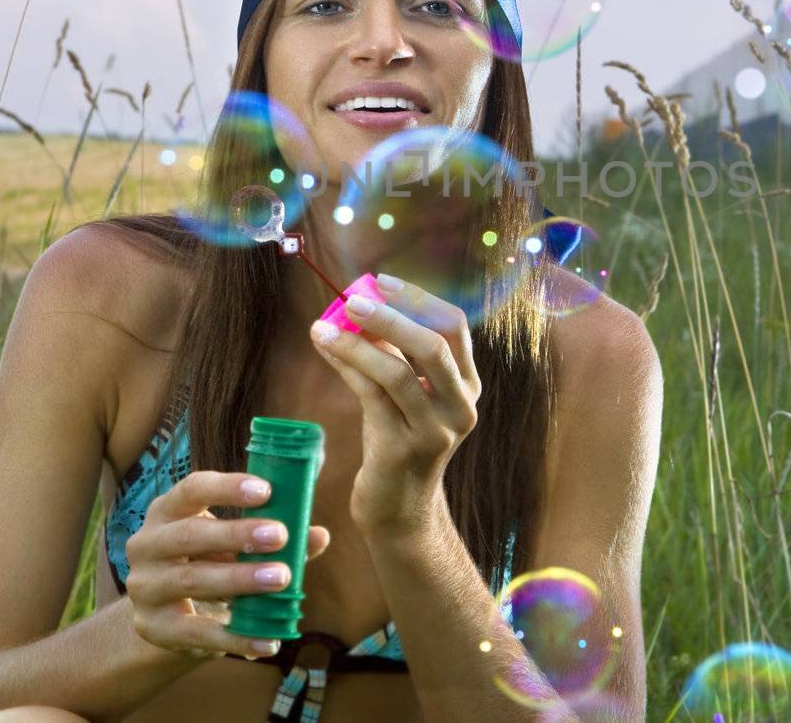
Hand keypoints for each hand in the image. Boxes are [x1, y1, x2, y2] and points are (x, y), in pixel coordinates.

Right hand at [125, 470, 330, 660]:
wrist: (168, 617)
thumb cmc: (210, 564)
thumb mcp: (235, 547)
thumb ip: (274, 539)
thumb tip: (319, 535)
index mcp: (168, 511)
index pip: (192, 489)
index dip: (227, 487)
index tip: (266, 490)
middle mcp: (147, 544)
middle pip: (190, 534)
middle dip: (236, 534)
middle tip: (280, 535)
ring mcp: (145, 587)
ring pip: (192, 580)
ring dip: (239, 579)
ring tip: (281, 579)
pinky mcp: (153, 627)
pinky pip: (196, 633)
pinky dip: (237, 637)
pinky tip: (269, 641)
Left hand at [309, 273, 479, 536]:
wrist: (400, 508)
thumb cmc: (398, 439)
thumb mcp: (404, 393)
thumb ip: (391, 352)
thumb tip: (356, 304)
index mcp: (467, 385)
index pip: (453, 327)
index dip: (418, 299)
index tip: (382, 281)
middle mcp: (460, 406)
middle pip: (432, 346)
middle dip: (391, 316)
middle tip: (352, 299)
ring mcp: (435, 431)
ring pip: (397, 373)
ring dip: (357, 344)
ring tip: (323, 326)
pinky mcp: (402, 449)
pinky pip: (371, 396)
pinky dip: (347, 367)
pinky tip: (325, 349)